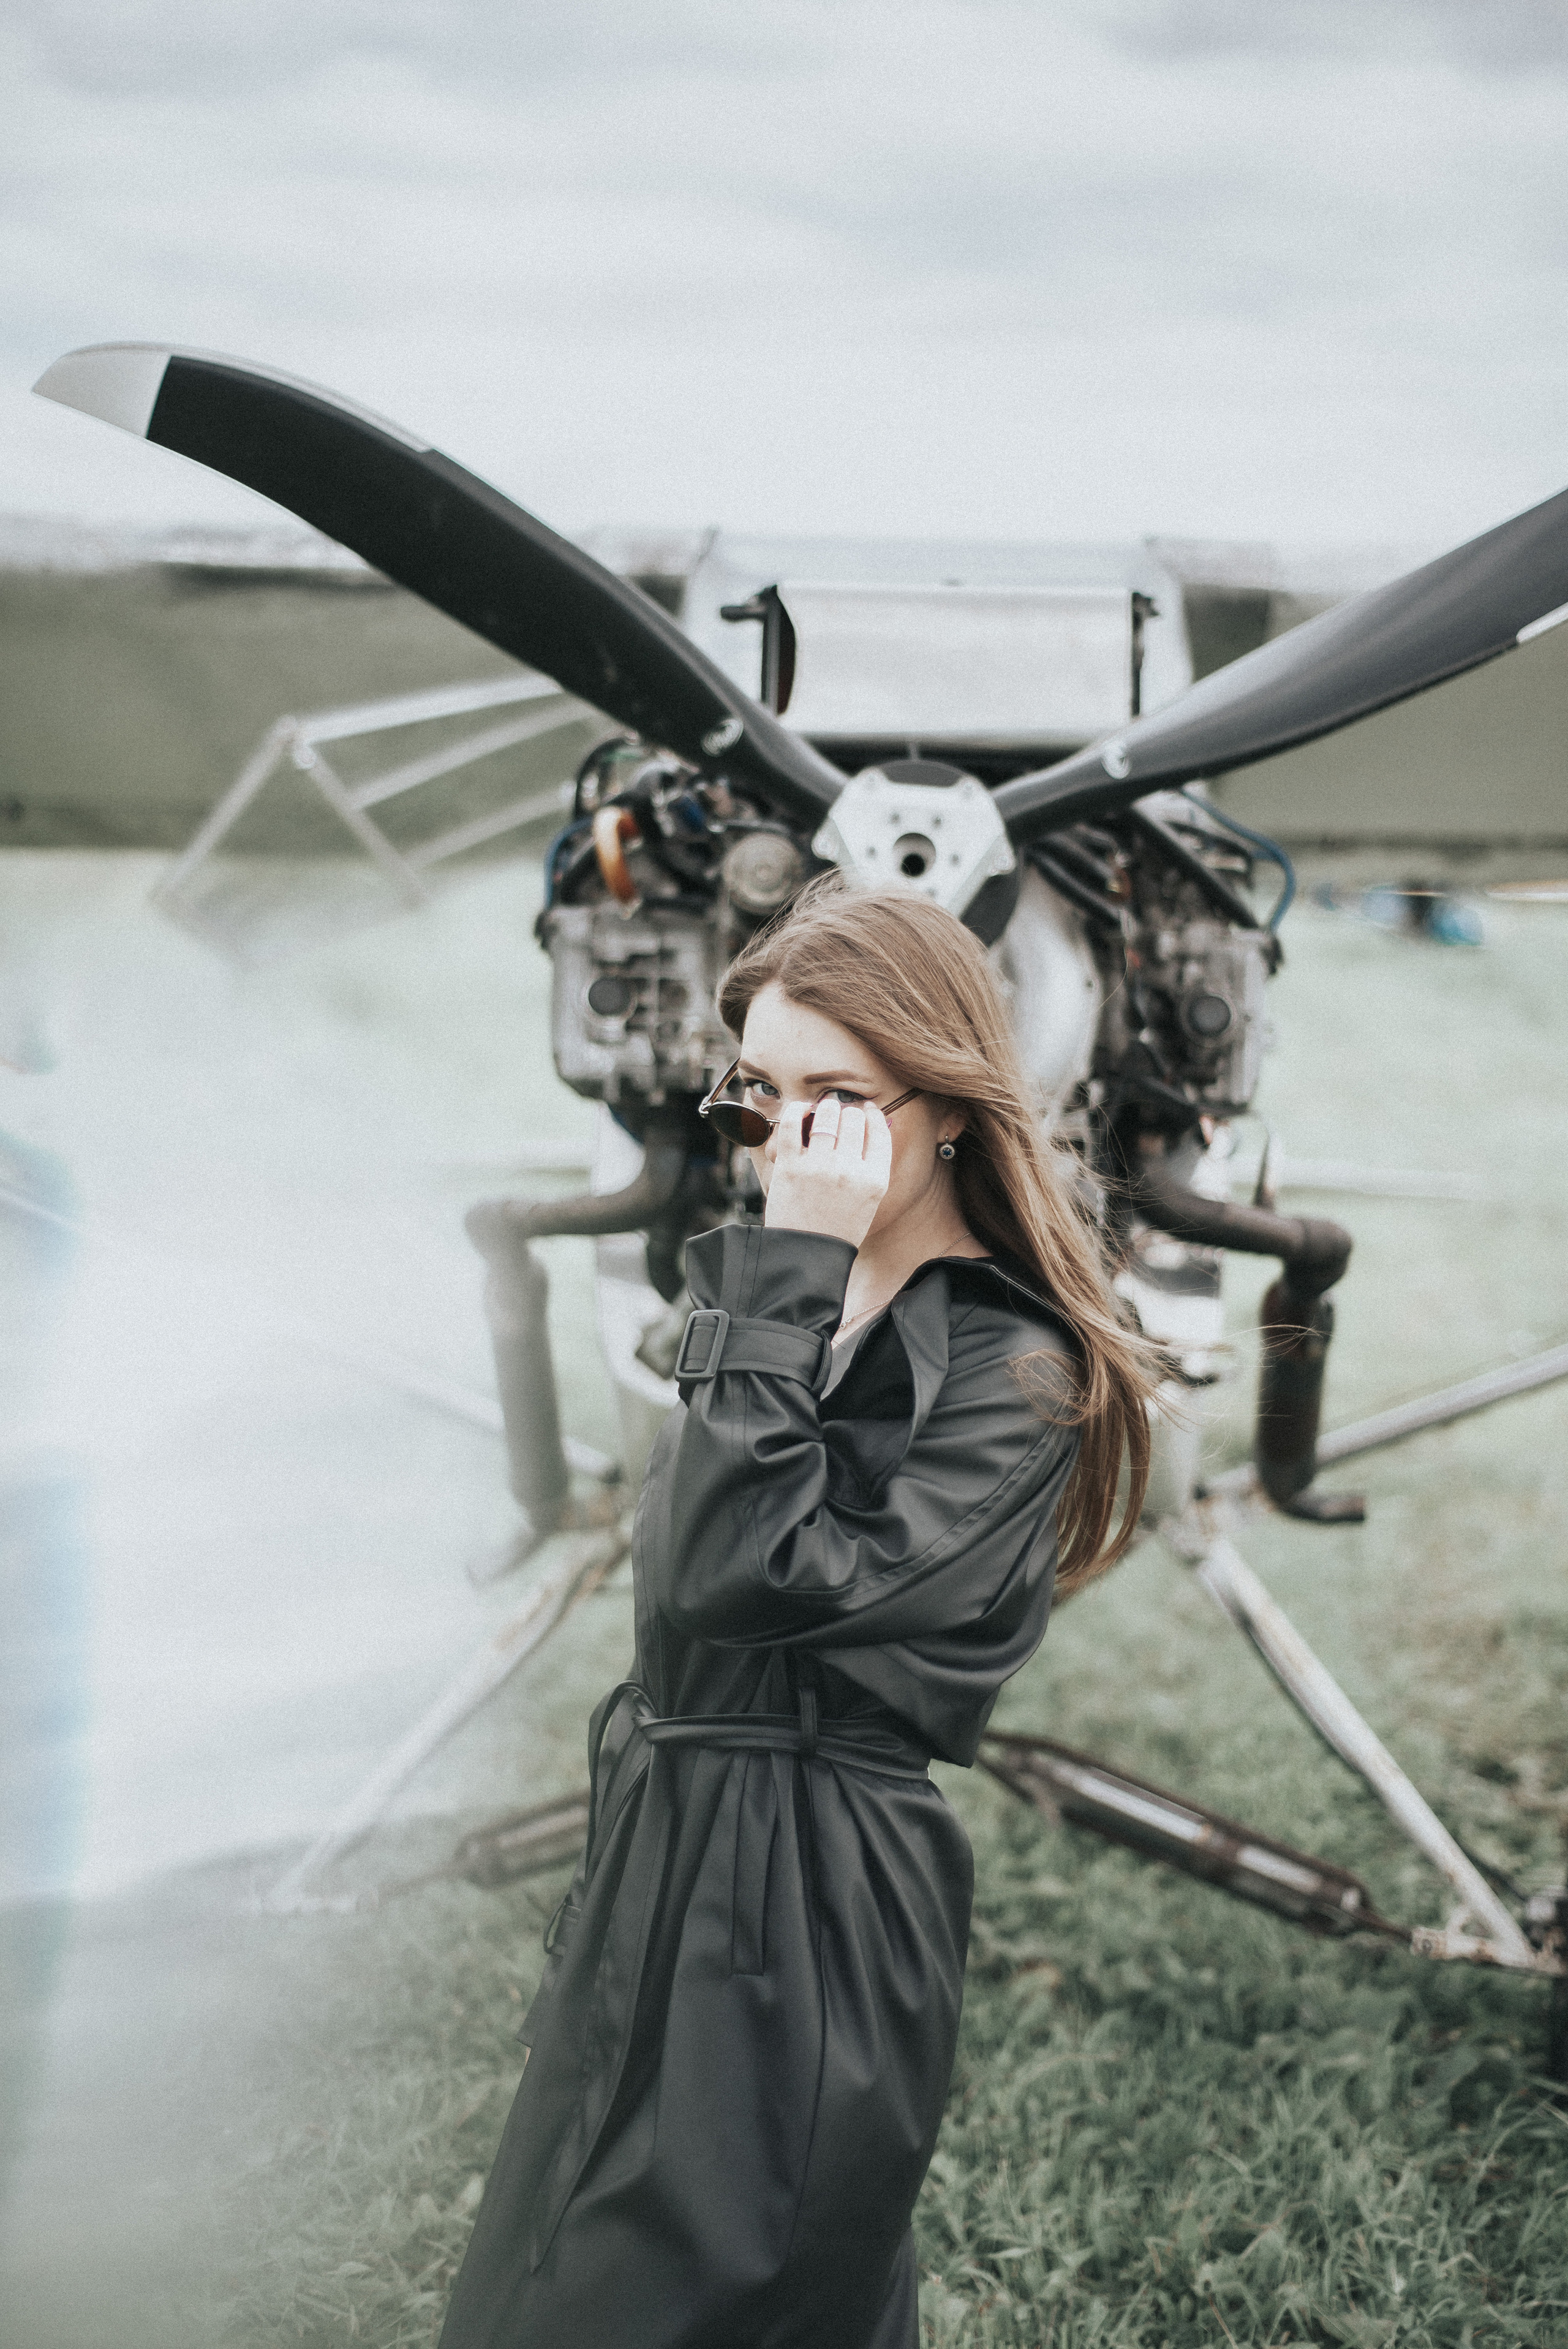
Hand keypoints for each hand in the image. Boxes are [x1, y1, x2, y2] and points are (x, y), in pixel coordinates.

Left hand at [762, 1096, 891, 1249]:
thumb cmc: (837, 1231)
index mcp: (874, 1180)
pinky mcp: (790, 1167)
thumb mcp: (869, 1202)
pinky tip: (800, 1110)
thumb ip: (872, 1167)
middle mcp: (849, 1170)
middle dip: (848, 1112)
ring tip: (822, 1112)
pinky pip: (790, 1124)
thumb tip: (872, 1125)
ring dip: (826, 1109)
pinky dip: (795, 1111)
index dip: (872, 1115)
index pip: (879, 1132)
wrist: (807, 1258)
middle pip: (853, 1119)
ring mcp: (818, 1167)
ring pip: (827, 1116)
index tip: (866, 1109)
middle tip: (840, 1115)